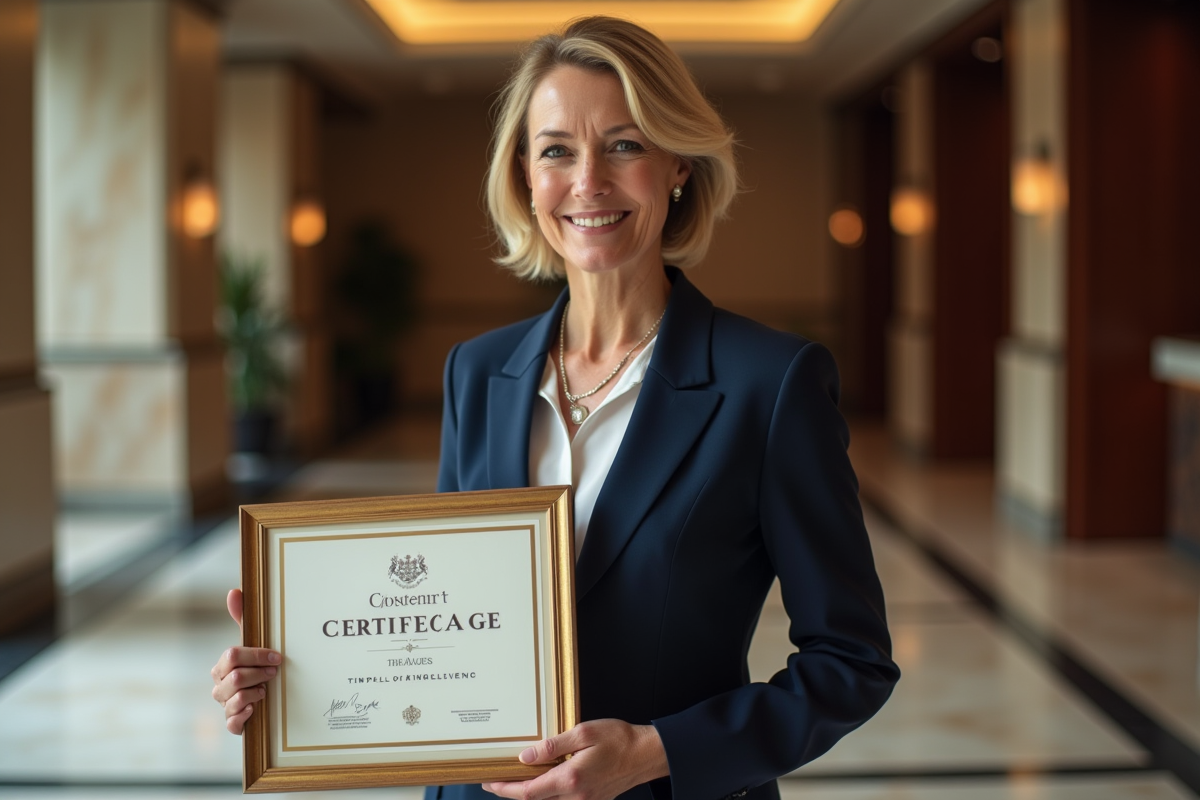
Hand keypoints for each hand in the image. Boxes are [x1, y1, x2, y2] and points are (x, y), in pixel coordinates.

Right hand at [210, 588, 280, 733]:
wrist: (265, 699)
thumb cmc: (256, 667)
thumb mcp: (253, 643)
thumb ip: (243, 619)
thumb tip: (234, 591)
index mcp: (221, 666)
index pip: (232, 655)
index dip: (257, 655)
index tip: (276, 657)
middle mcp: (219, 686)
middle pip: (235, 677)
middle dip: (259, 673)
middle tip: (274, 674)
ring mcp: (224, 705)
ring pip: (236, 698)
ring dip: (256, 693)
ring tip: (266, 690)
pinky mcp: (232, 724)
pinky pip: (233, 723)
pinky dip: (246, 715)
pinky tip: (256, 709)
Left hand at [482, 719, 668, 799]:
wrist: (647, 754)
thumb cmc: (619, 740)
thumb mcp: (583, 733)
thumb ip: (553, 746)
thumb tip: (526, 756)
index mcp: (570, 779)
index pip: (529, 791)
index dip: (506, 789)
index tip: (490, 783)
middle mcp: (576, 796)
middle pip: (536, 799)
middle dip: (513, 791)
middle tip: (496, 781)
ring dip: (531, 792)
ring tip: (517, 778)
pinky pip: (564, 799)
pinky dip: (549, 791)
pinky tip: (545, 779)